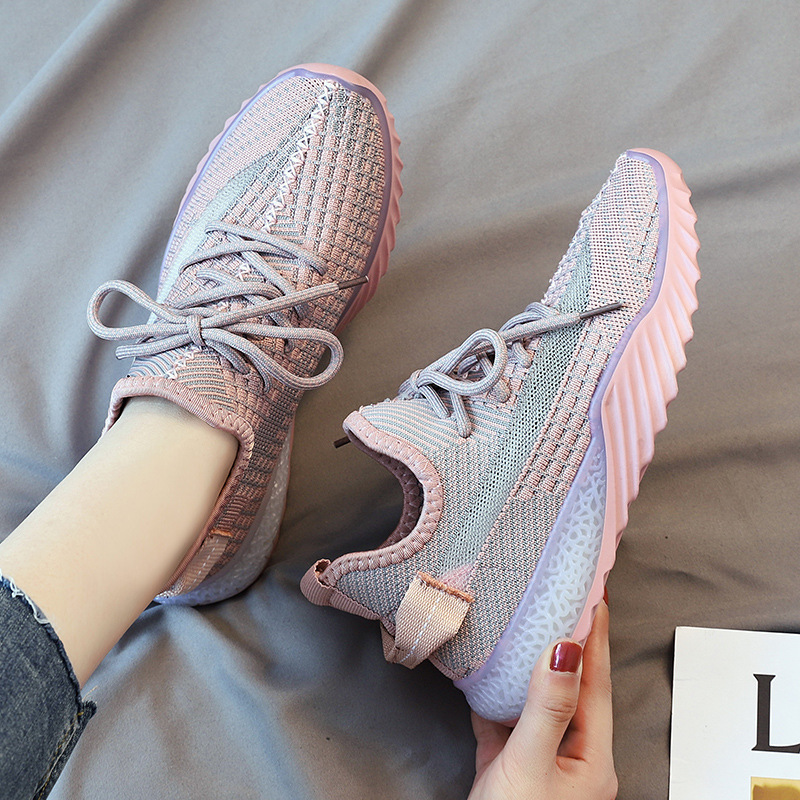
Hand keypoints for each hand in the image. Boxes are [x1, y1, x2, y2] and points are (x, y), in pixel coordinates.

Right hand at [468, 600, 616, 799]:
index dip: (595, 640)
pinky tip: (485, 675)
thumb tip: (564, 652)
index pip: (596, 687)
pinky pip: (504, 719)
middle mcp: (569, 759)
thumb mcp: (530, 765)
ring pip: (537, 702)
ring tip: (529, 628)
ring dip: (531, 666)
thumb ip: (547, 709)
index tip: (594, 600)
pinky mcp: (505, 768)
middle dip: (567, 646)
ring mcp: (538, 763)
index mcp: (591, 762)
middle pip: (571, 690)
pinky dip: (496, 694)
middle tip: (565, 604)